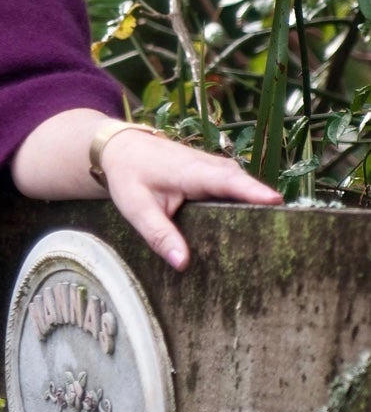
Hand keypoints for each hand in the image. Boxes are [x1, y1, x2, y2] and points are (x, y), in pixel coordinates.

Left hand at [100, 130, 281, 270]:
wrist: (120, 148)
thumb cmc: (129, 176)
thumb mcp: (137, 209)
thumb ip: (159, 235)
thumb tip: (182, 263)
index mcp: (193, 172)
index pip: (229, 181)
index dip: (253, 192)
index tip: (277, 203)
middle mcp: (210, 167)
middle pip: (245, 186)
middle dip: (266, 206)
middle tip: (290, 234)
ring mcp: (214, 169)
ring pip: (243, 187)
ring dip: (258, 206)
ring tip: (281, 235)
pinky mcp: (213, 175)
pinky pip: (236, 188)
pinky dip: (247, 202)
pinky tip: (256, 226)